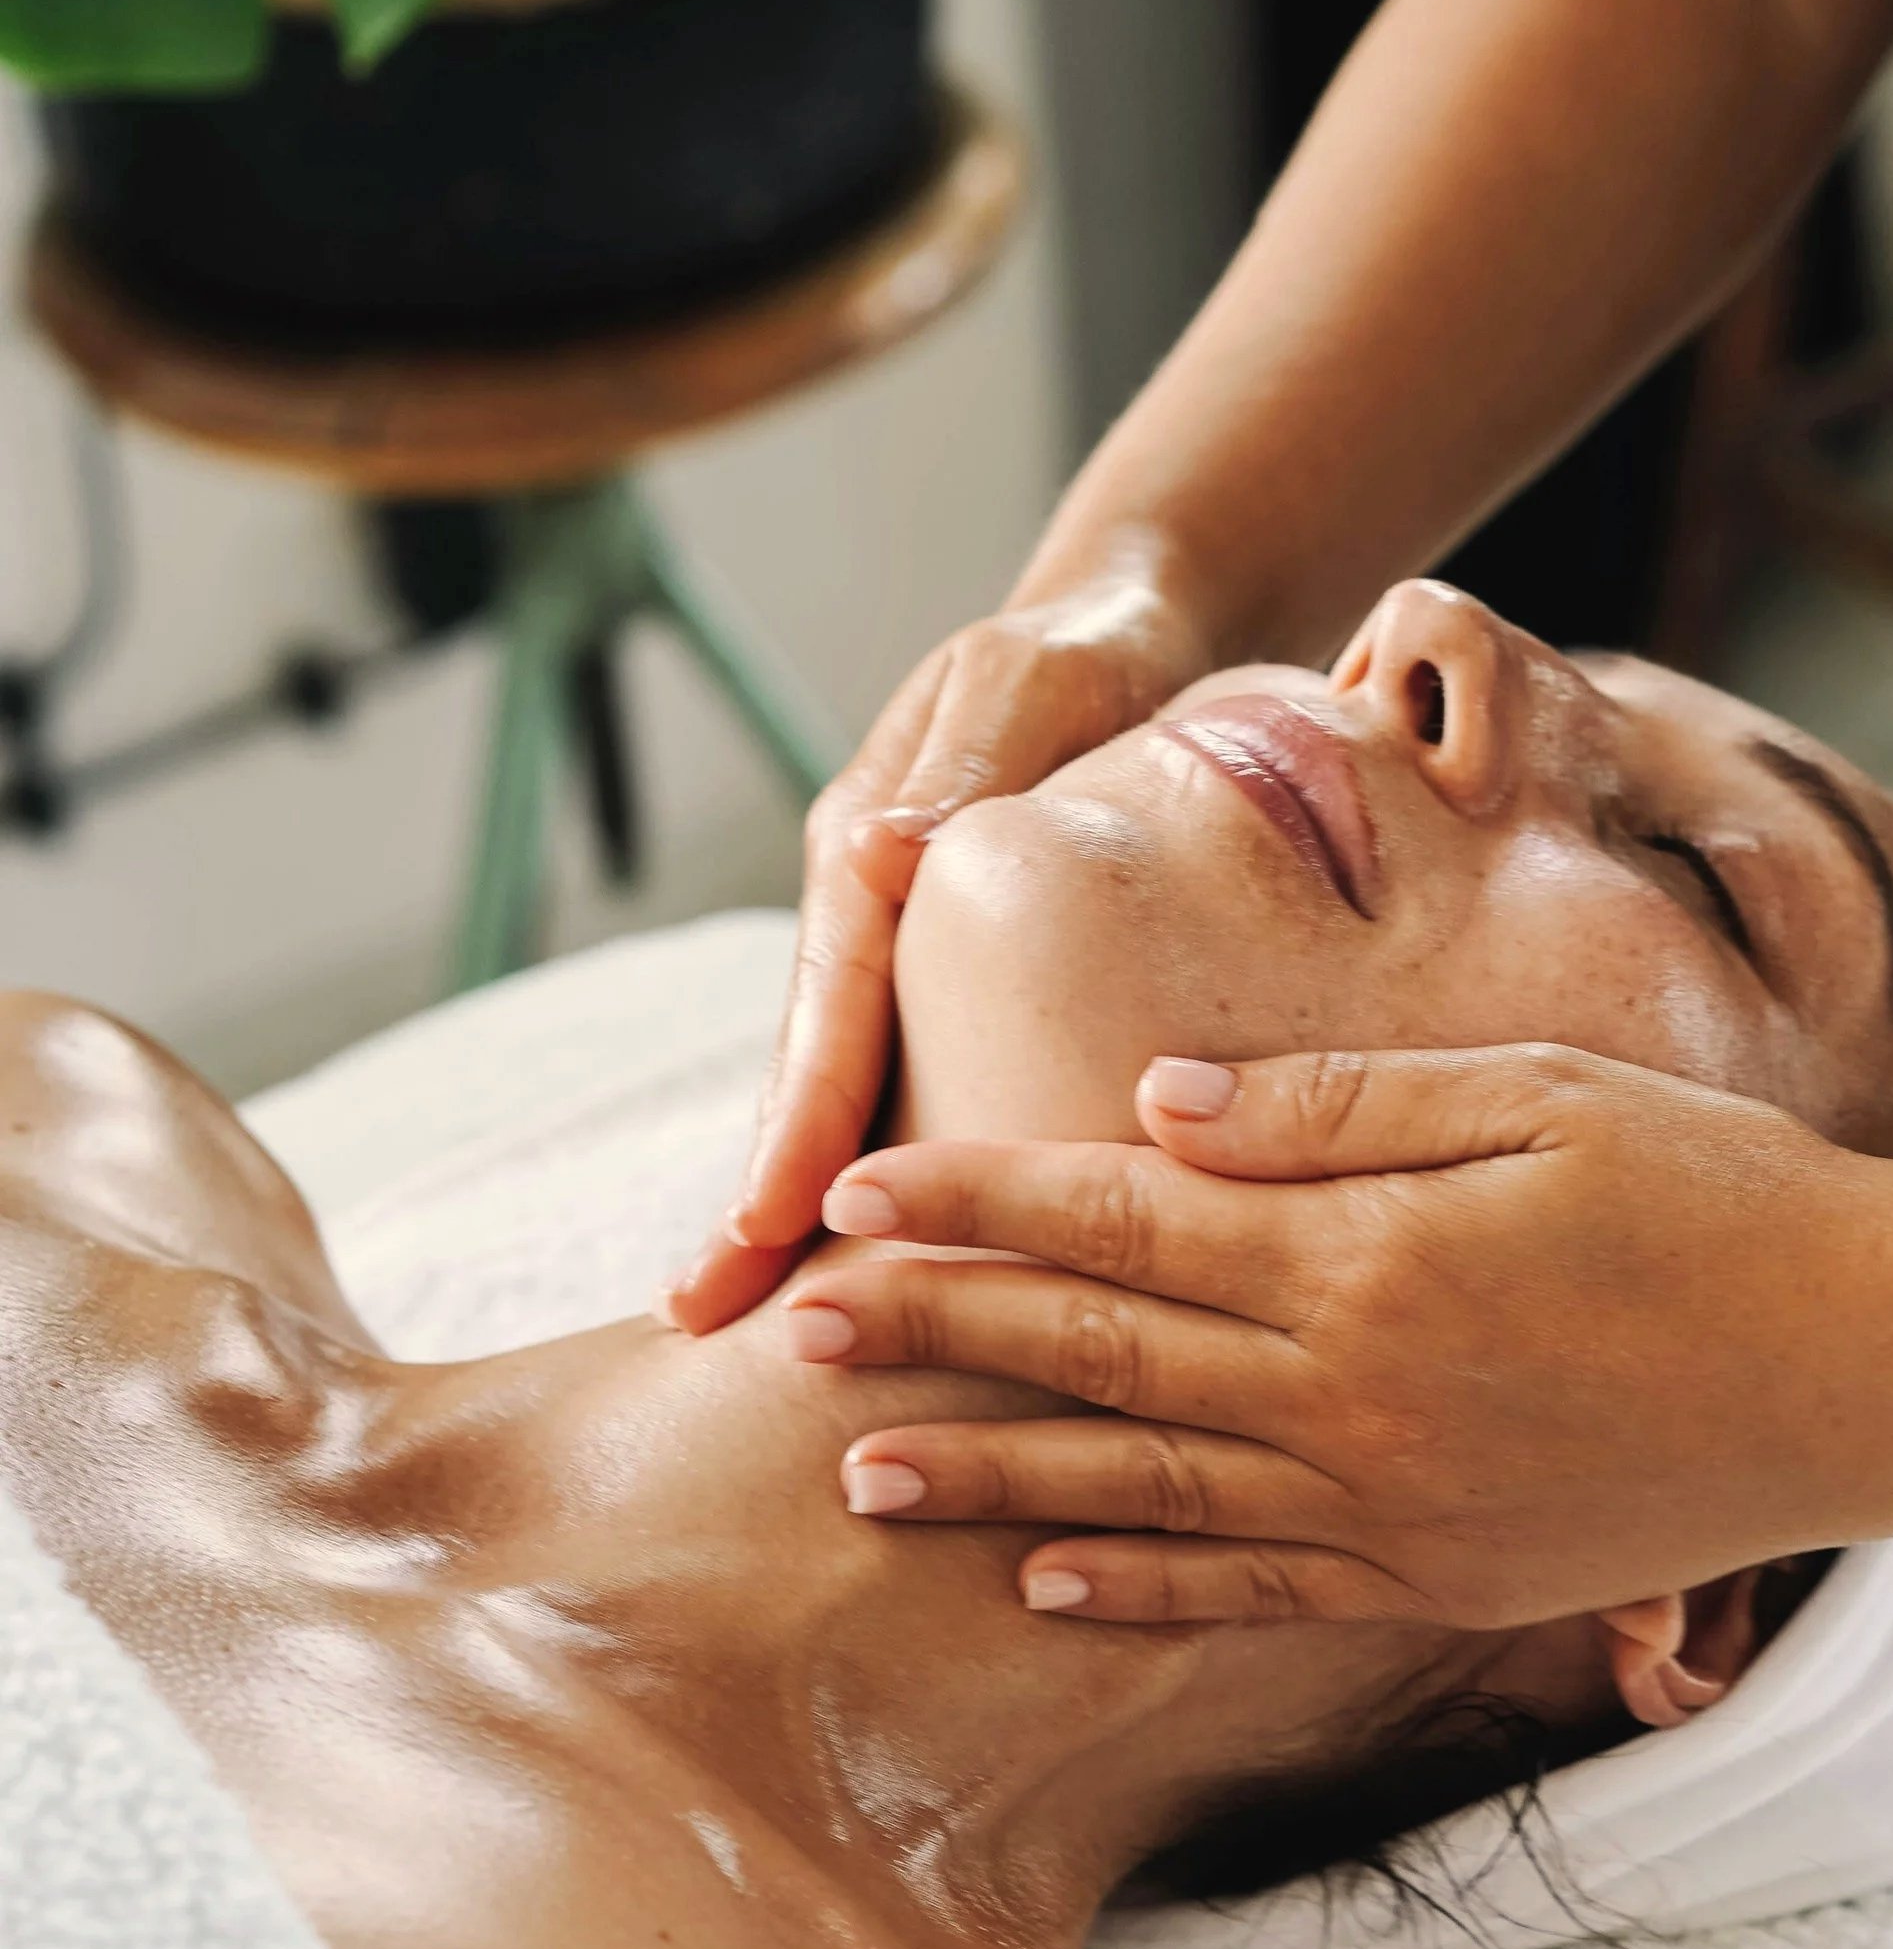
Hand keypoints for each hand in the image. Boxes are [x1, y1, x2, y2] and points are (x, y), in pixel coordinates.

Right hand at [664, 574, 1211, 1332]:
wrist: (1132, 625)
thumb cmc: (1090, 643)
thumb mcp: (1033, 678)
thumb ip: (967, 759)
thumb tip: (875, 850)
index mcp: (865, 850)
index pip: (827, 1003)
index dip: (796, 1116)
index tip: (760, 1221)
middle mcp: (864, 912)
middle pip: (809, 1069)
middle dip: (758, 1194)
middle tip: (704, 1316)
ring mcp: (901, 952)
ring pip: (847, 1089)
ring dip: (807, 1200)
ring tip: (764, 1323)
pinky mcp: (954, 977)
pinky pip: (911, 1079)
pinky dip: (886, 1161)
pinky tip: (891, 1258)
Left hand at [789, 1044, 1892, 1627]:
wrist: (1882, 1371)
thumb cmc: (1723, 1200)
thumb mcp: (1543, 1095)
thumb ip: (1338, 1110)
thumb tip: (1155, 1105)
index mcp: (1367, 1254)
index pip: (1120, 1217)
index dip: (975, 1201)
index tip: (853, 1188)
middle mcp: (1352, 1394)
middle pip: (1099, 1354)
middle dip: (936, 1337)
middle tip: (798, 1330)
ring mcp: (1391, 1505)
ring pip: (1143, 1493)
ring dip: (994, 1484)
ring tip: (862, 1479)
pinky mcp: (1439, 1577)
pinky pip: (1255, 1596)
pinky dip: (1140, 1591)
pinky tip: (1047, 1582)